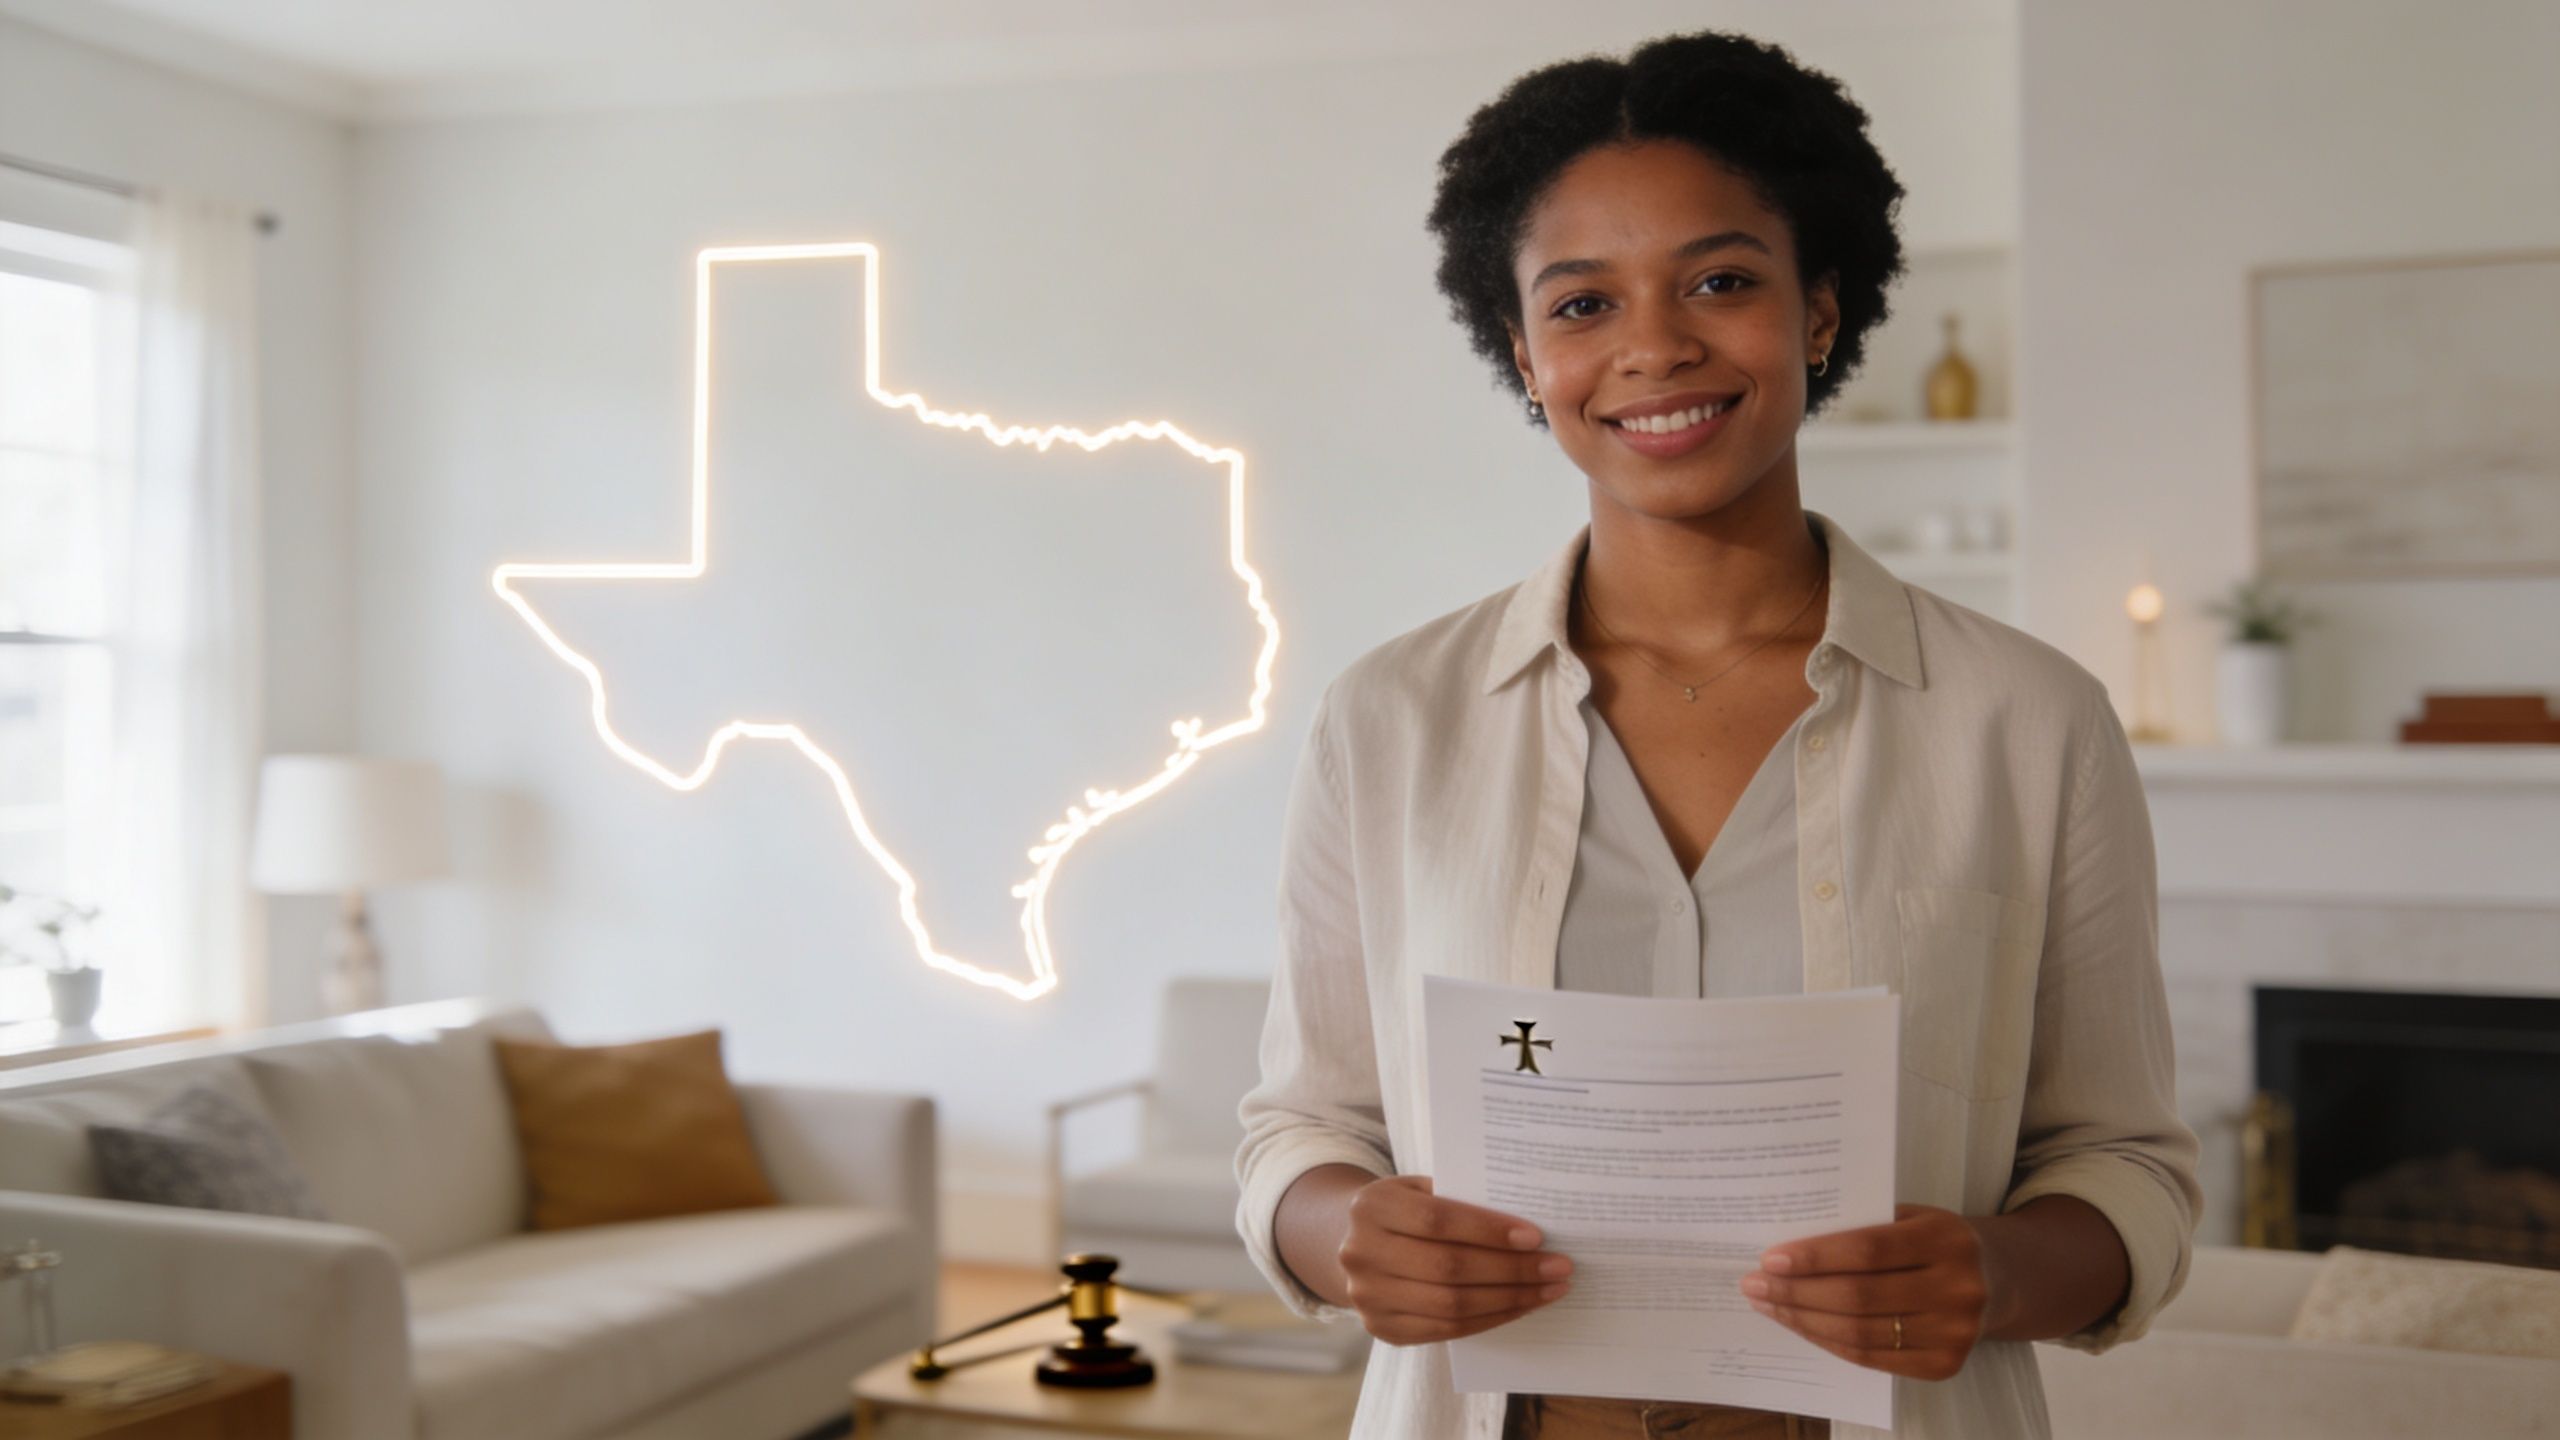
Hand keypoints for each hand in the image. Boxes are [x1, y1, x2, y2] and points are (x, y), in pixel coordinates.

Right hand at [1336, 1175, 1572, 1345]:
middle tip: (1558, 1267)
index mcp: (1371, 1207)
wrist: (1354, 1244)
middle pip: (1448, 1266)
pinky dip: (1490, 1319)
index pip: (1437, 1220)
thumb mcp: (1420, 1189)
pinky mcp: (1383, 1329)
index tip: (1535, 1236)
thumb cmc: (1405, 1210)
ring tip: (1548, 1290)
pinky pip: (1447, 1330)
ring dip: (1509, 1299)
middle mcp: (1362, 1253)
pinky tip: (1519, 1306)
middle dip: (1511, 1269)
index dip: (1488, 1230)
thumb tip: (1525, 1222)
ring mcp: (1368, 1297)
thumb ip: (1460, 1197)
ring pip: (1451, 1305)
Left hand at [1739, 1203, 1992, 1380]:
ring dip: (1804, 1321)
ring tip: (1769, 1306)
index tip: (1769, 1259)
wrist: (2000, 1281)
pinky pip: (1872, 1358)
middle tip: (1754, 1286)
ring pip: (1860, 1333)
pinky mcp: (1945, 1366)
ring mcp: (1955, 1333)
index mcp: (1946, 1238)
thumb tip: (1789, 1245)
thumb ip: (1863, 1225)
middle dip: (1796, 1293)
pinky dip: (1830, 1342)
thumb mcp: (1912, 1216)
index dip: (1815, 1257)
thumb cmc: (1936, 1240)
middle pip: (1858, 1297)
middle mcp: (1957, 1288)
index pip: (1867, 1250)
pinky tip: (1803, 1326)